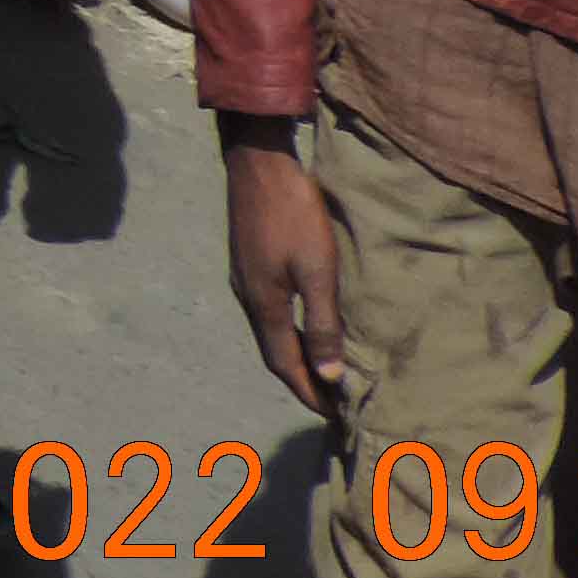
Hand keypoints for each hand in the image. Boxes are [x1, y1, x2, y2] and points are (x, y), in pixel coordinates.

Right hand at [221, 123, 348, 415]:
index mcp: (264, 305)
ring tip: (322, 369)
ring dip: (295, 354)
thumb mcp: (317, 270)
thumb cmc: (293, 214)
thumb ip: (323, 323)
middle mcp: (248, 297)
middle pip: (274, 352)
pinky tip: (305, 325)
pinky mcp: (248, 261)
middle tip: (330, 400)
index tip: (333, 415)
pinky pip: (268, 311)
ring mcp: (244, 277)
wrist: (257, 162)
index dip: (309, 392)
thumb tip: (329, 375)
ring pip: (270, 331)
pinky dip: (289, 330)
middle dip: (301, 379)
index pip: (286, 364)